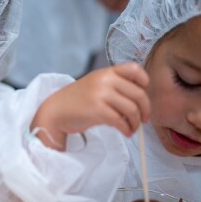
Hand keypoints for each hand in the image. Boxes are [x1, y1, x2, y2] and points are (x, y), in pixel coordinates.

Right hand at [32, 63, 150, 149]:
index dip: (144, 81)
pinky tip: (125, 132)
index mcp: (105, 72)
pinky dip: (127, 129)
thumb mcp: (95, 85)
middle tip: (143, 119)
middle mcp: (104, 80)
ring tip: (132, 128)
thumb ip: (114, 86)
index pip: (134, 69)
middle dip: (145, 110)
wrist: (55, 111)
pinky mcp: (97, 110)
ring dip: (136, 122)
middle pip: (138, 94)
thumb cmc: (76, 101)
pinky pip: (121, 121)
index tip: (143, 93)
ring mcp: (100, 94)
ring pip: (132, 109)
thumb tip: (139, 100)